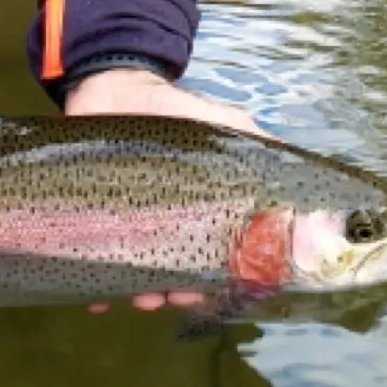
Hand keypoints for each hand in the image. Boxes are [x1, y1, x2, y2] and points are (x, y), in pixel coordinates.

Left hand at [65, 67, 261, 312]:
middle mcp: (165, 225)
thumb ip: (259, 146)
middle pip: (176, 274)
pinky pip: (91, 261)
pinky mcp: (91, 219)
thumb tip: (296, 173)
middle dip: (178, 292)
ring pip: (138, 275)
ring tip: (142, 299)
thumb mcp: (224, 124)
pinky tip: (97, 300)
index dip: (220, 278)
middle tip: (176, 297)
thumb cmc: (173, 110)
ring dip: (142, 294)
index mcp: (200, 212)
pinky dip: (95, 288)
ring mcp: (128, 225)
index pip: (216, 257)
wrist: (115, 86)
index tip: (218, 288)